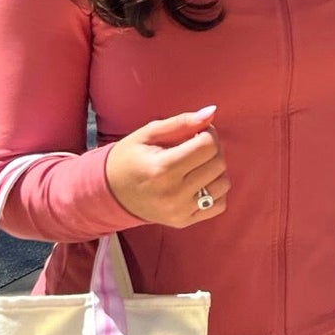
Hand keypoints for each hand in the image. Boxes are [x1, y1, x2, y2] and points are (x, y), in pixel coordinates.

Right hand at [106, 107, 229, 228]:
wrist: (111, 193)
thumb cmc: (129, 159)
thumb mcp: (148, 134)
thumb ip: (181, 122)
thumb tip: (212, 112)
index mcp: (163, 168)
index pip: (207, 145)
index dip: (207, 133)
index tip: (197, 132)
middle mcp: (173, 193)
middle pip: (218, 163)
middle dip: (213, 148)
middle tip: (197, 145)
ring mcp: (180, 211)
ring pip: (223, 184)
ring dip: (216, 169)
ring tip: (198, 163)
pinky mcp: (184, 222)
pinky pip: (219, 205)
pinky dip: (216, 191)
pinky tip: (200, 182)